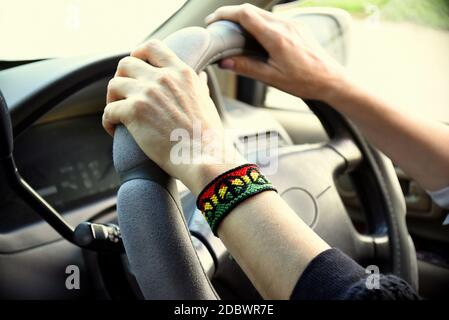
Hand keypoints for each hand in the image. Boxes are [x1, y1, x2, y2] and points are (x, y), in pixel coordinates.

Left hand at [103, 40, 244, 194]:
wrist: (202, 157)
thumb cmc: (207, 137)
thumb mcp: (207, 102)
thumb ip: (199, 87)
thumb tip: (202, 77)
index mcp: (181, 73)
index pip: (152, 47)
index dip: (137, 55)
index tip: (135, 69)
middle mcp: (163, 78)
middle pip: (126, 63)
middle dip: (121, 78)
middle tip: (123, 96)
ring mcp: (147, 93)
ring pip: (113, 85)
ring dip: (112, 99)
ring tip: (117, 114)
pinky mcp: (134, 112)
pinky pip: (109, 110)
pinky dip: (108, 121)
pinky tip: (114, 130)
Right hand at [205, 4, 348, 103]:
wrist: (331, 80)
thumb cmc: (305, 81)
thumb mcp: (272, 78)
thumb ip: (247, 67)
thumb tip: (225, 63)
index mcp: (276, 37)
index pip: (244, 15)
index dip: (225, 14)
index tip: (213, 21)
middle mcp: (284, 25)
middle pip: (251, 10)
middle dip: (231, 14)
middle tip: (218, 25)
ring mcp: (292, 23)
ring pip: (262, 13)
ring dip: (245, 18)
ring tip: (233, 31)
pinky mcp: (297, 27)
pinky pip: (273, 18)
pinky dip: (258, 22)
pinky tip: (255, 35)